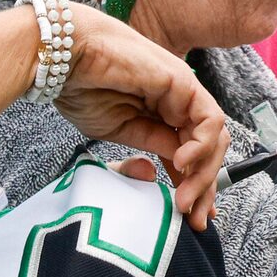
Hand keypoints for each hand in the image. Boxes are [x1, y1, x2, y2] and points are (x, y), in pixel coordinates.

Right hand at [45, 5, 229, 229]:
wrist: (63, 57)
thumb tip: (175, 169)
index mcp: (162, 114)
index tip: (193, 216)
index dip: (198, 185)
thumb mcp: (120, 130)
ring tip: (182, 199)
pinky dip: (201, 146)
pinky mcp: (184, 82)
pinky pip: (208, 120)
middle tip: (195, 219)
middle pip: (209, 149)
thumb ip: (152, 145)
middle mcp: (179, 102)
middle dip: (205, 188)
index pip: (193, 153)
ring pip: (214, 138)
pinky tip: (179, 163)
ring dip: (203, 174)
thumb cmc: (81, 87)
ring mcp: (184, 92)